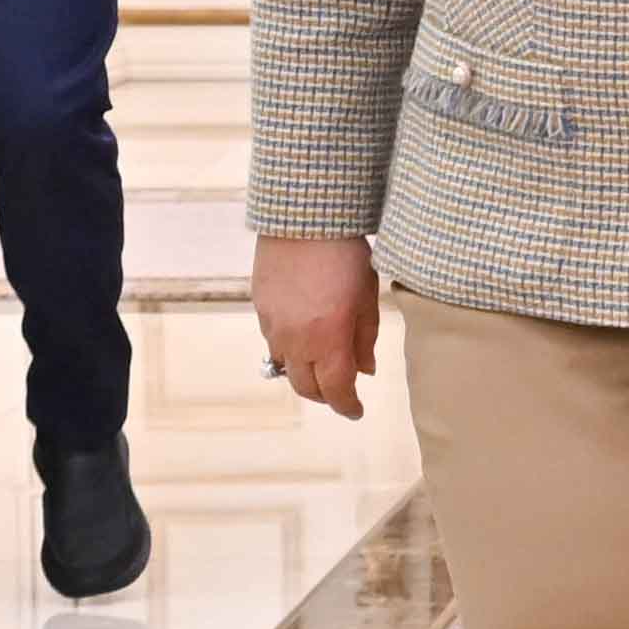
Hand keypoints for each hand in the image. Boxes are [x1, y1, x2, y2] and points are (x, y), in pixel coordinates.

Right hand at [252, 233, 381, 419]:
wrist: (304, 217)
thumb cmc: (345, 253)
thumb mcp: (367, 297)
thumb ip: (366, 339)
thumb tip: (365, 370)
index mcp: (328, 339)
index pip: (336, 391)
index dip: (348, 407)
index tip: (356, 411)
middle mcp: (296, 340)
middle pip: (306, 387)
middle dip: (325, 395)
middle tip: (340, 392)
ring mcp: (273, 325)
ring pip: (285, 367)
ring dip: (304, 373)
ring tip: (321, 365)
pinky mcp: (260, 308)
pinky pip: (272, 341)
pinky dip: (288, 349)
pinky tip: (303, 336)